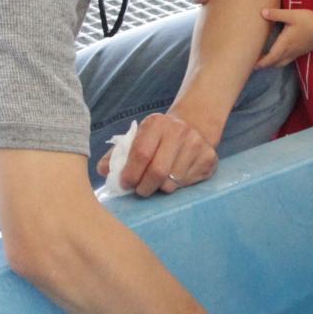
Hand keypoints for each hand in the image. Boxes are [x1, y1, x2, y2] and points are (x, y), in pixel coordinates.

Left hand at [96, 111, 218, 195]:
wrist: (194, 125)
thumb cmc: (159, 137)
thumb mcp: (138, 137)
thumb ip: (118, 154)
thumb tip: (102, 171)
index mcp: (157, 123)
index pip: (141, 153)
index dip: (130, 173)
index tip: (125, 184)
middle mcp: (179, 131)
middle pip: (157, 171)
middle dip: (144, 187)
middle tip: (140, 190)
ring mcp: (197, 145)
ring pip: (173, 182)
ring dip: (160, 189)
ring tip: (157, 184)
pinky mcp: (209, 159)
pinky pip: (187, 184)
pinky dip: (177, 187)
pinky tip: (174, 178)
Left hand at [255, 7, 312, 69]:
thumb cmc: (309, 21)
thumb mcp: (292, 15)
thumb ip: (276, 14)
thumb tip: (262, 12)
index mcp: (284, 44)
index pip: (270, 58)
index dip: (260, 63)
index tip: (251, 65)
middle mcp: (289, 51)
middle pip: (274, 63)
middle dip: (264, 65)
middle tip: (253, 62)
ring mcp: (295, 53)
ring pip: (281, 63)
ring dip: (272, 63)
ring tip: (264, 60)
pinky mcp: (300, 52)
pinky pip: (287, 60)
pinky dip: (279, 61)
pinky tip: (277, 54)